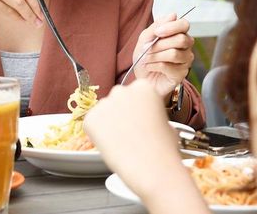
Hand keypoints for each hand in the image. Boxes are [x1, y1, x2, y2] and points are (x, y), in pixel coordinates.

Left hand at [84, 80, 183, 199]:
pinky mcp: (90, 119)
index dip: (136, 110)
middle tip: (128, 132)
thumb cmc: (163, 150)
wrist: (151, 168)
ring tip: (121, 142)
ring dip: (108, 124)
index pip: (134, 94)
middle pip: (117, 100)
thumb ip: (153, 114)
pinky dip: (97, 135)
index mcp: (143, 87)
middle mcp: (121, 90)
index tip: (139, 121)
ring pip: (103, 113)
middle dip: (120, 114)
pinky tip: (111, 145)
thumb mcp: (167, 124)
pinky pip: (91, 125)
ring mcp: (104, 104)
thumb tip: (146, 119)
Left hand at [131, 13, 194, 96]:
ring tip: (146, 59)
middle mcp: (186, 46)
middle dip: (159, 44)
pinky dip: (154, 65)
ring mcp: (186, 61)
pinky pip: (168, 66)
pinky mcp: (181, 74)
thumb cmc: (145, 57)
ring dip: (155, 56)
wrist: (142, 78)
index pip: (184, 24)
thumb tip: (173, 14)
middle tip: (146, 49)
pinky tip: (150, 67)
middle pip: (181, 39)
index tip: (157, 32)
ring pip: (174, 54)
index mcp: (178, 34)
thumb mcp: (145, 39)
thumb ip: (156, 27)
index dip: (171, 27)